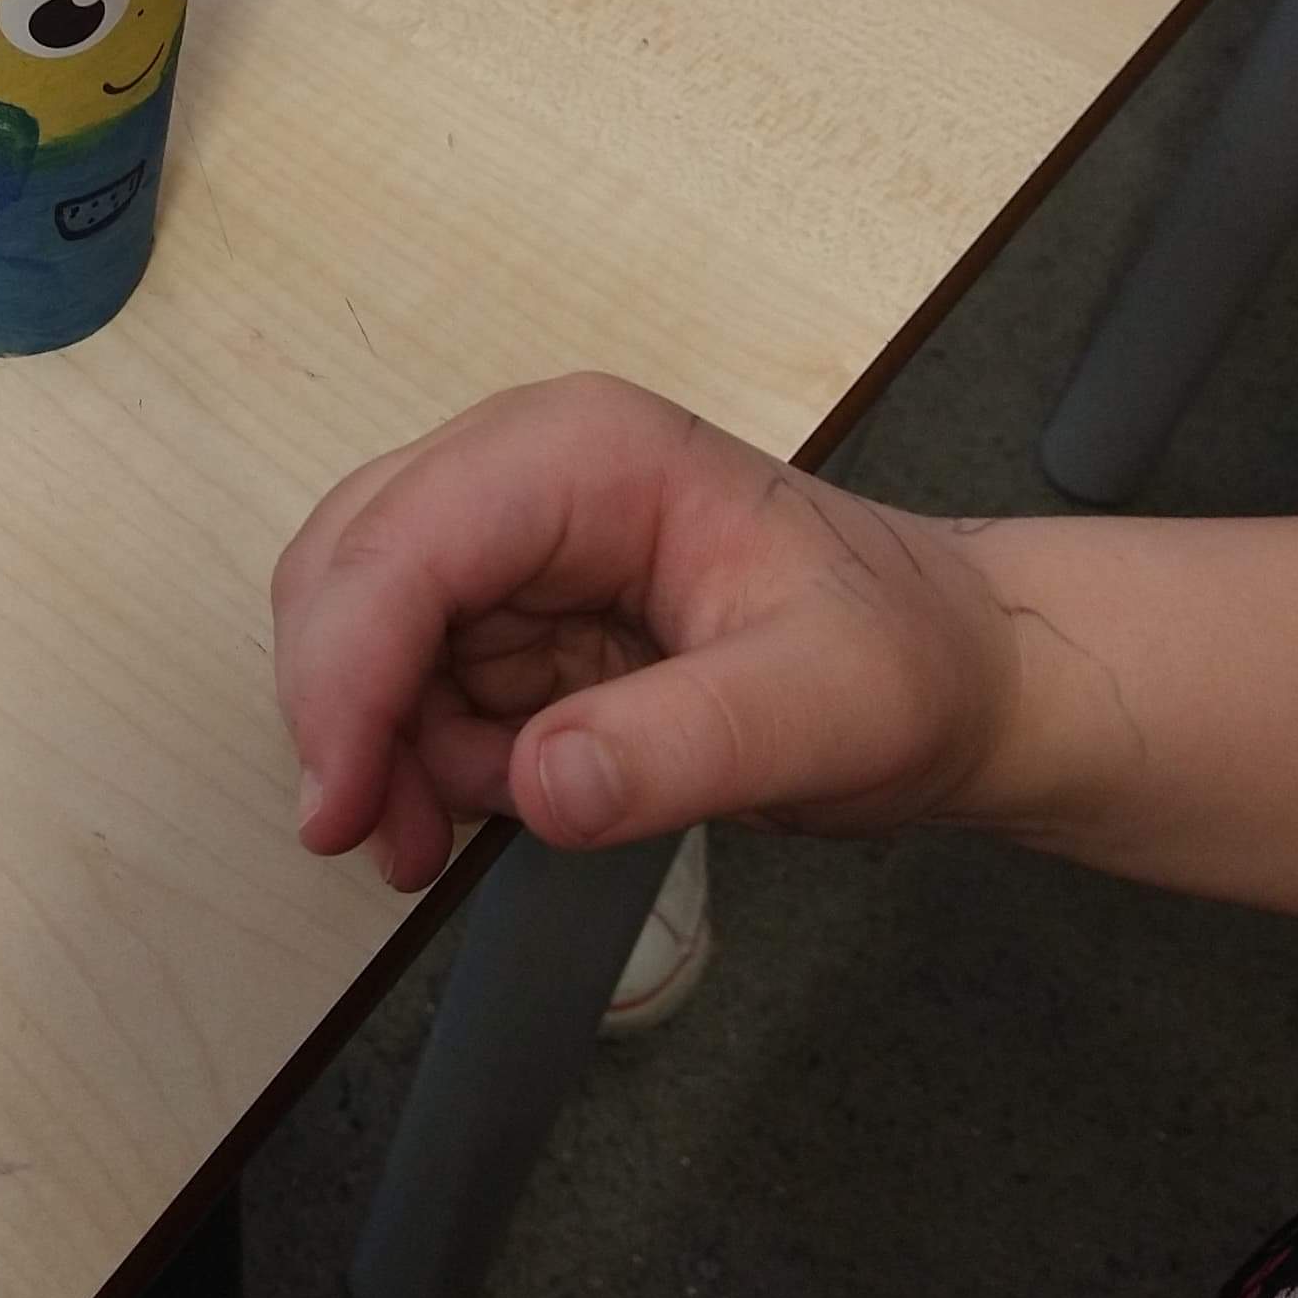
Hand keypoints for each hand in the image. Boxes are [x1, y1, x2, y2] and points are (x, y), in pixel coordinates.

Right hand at [272, 376, 1023, 890]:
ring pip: (357, 636)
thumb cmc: (906, 661)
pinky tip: (505, 800)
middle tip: (391, 844)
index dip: (346, 674)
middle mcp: (521, 473)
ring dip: (384, 751)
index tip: (343, 808)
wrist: (954, 679)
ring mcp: (507, 542)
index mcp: (585, 453)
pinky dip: (422, 759)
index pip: (404, 543)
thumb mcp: (826, 710)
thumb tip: (540, 784)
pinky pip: (406, 685)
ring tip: (457, 838)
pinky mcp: (507, 610)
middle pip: (346, 575)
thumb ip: (686, 746)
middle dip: (347, 716)